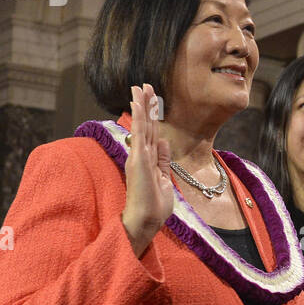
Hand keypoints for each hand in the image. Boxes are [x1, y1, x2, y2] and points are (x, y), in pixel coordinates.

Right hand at [122, 84, 174, 255]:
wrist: (147, 220)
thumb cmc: (155, 204)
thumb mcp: (164, 177)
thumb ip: (163, 159)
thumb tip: (164, 141)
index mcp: (148, 159)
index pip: (151, 132)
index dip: (152, 115)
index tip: (152, 99)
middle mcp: (141, 154)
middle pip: (145, 124)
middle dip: (145, 104)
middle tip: (145, 85)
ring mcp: (138, 155)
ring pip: (141, 125)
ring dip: (141, 105)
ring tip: (140, 87)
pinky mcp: (138, 158)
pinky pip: (139, 133)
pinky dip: (139, 117)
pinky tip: (138, 103)